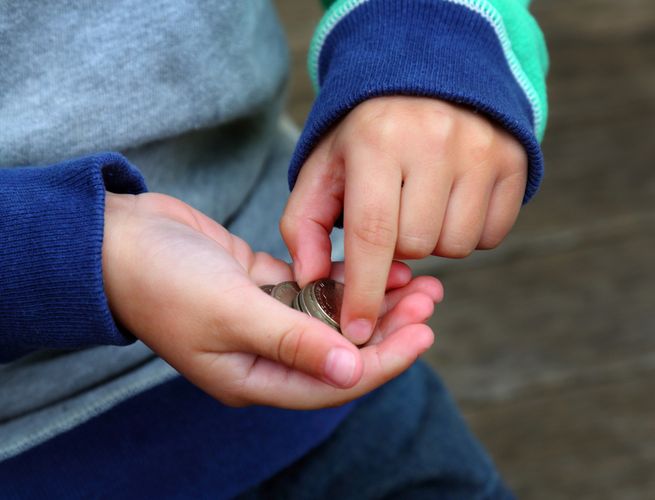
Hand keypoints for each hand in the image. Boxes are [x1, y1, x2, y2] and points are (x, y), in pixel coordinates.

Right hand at [102, 192, 441, 408]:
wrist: (116, 239)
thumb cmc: (162, 280)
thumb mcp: (230, 313)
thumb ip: (292, 341)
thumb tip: (351, 371)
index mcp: (251, 376)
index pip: (332, 381)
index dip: (382, 361)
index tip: (425, 334)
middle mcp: (260, 353)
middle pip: (338, 350)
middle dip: (386, 328)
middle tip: (430, 300)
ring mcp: (260, 319)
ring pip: (329, 317)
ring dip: (369, 300)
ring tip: (417, 279)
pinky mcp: (258, 285)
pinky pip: (310, 288)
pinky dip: (340, 278)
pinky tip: (372, 263)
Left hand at [282, 96, 526, 344]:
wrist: (424, 79)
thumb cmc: (363, 138)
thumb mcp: (322, 170)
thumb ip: (302, 226)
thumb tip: (310, 281)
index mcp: (377, 142)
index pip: (373, 234)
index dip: (365, 291)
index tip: (357, 331)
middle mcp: (434, 141)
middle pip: (417, 246)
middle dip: (397, 248)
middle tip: (390, 217)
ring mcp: (481, 149)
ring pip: (456, 246)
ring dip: (433, 242)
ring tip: (419, 206)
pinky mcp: (513, 160)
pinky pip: (492, 234)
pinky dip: (468, 232)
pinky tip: (450, 202)